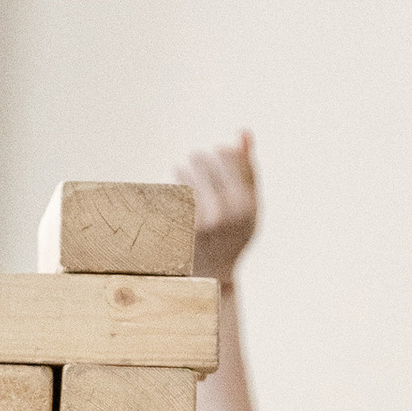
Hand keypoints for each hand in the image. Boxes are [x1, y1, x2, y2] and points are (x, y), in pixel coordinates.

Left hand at [177, 130, 259, 284]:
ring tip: (183, 198)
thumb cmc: (229, 236)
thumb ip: (246, 168)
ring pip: (178, 168)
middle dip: (194, 167)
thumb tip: (242, 132)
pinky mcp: (173, 224)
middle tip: (195, 188)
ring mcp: (198, 218)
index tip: (214, 174)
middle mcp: (225, 211)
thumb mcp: (247, 206)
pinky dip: (164, 189)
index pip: (225, 152)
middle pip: (199, 157)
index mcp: (247, 204)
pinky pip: (164, 187)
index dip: (216, 158)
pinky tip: (170, 205)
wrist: (207, 279)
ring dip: (177, 177)